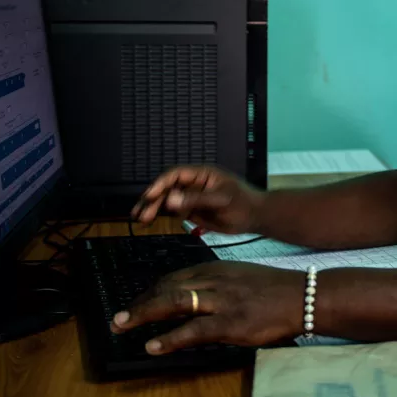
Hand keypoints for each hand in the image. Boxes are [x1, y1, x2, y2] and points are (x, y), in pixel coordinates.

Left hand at [110, 262, 304, 353]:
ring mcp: (222, 300)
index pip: (174, 278)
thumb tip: (195, 298)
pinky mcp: (231, 321)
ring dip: (143, 314)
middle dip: (139, 302)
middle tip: (119, 318)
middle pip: (168, 288)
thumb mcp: (242, 277)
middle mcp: (214, 280)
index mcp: (216, 269)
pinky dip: (170, 338)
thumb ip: (217, 285)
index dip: (150, 292)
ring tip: (122, 326)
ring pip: (174, 302)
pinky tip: (153, 345)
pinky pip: (194, 329)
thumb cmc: (275, 289)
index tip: (136, 304)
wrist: (303, 295)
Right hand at [131, 166, 265, 233]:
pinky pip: (173, 211)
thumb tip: (170, 201)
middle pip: (168, 189)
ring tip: (140, 219)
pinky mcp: (192, 210)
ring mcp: (192, 197)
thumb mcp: (221, 200)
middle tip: (140, 214)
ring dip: (154, 209)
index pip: (175, 175)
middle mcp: (194, 184)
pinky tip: (150, 221)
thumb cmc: (243, 203)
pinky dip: (162, 216)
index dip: (160, 184)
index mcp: (201, 175)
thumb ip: (195, 200)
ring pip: (168, 201)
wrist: (256, 217)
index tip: (149, 196)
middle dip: (153, 200)